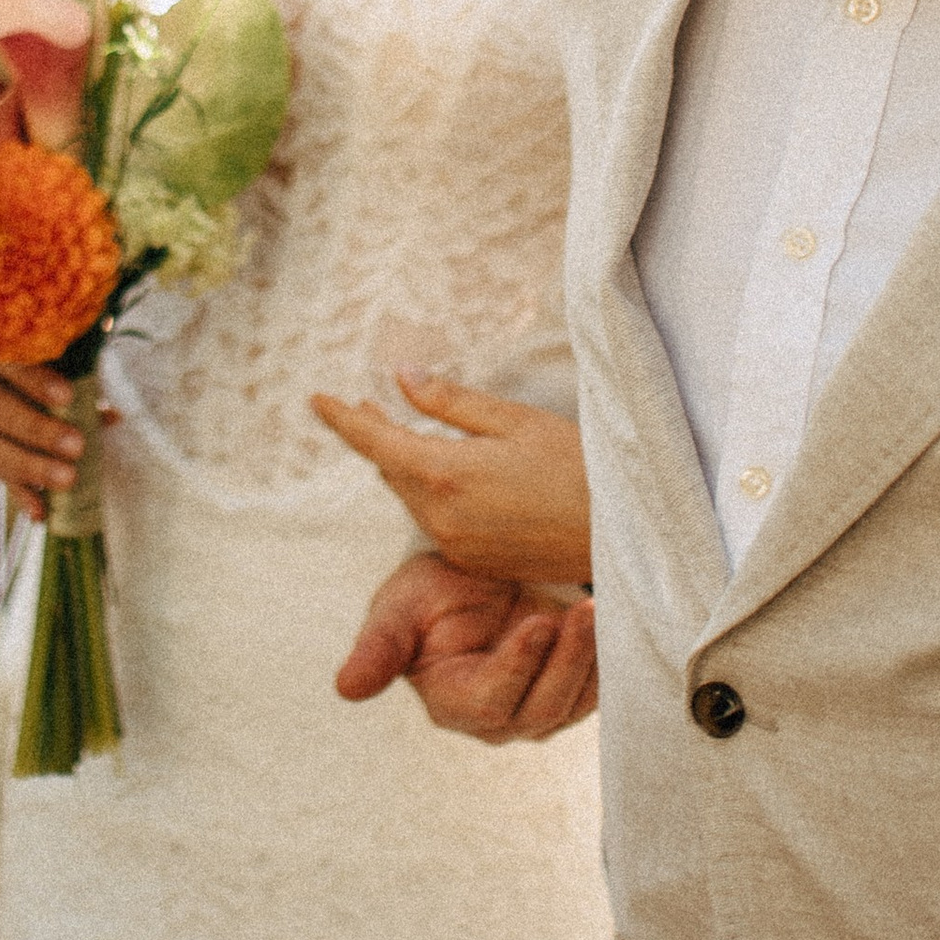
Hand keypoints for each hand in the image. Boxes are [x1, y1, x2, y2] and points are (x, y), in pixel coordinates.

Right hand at [0, 349, 117, 525]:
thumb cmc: (31, 354)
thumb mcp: (50, 353)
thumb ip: (77, 376)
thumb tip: (111, 416)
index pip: (7, 361)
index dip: (35, 380)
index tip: (68, 397)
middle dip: (36, 429)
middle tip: (76, 446)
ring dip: (30, 467)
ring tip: (67, 480)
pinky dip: (20, 493)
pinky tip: (41, 511)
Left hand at [311, 376, 590, 584]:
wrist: (622, 535)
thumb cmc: (576, 466)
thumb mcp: (514, 420)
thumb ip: (450, 402)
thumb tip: (401, 378)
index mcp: (444, 475)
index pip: (375, 442)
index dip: (343, 419)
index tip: (317, 399)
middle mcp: (440, 517)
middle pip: (391, 471)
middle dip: (376, 437)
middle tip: (363, 406)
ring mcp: (457, 545)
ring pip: (413, 497)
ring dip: (403, 466)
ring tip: (399, 432)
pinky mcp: (476, 562)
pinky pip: (437, 521)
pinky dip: (430, 493)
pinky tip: (445, 475)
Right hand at [334, 552, 597, 742]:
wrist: (473, 578)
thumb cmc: (431, 593)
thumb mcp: (399, 608)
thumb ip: (379, 648)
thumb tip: (346, 689)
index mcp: (452, 703)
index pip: (492, 701)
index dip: (518, 667)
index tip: (540, 622)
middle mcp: (498, 721)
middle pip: (542, 708)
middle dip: (567, 660)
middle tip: (585, 611)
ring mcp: (538, 713)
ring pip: (575, 702)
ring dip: (592, 658)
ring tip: (599, 608)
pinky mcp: (571, 696)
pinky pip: (598, 690)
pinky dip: (609, 659)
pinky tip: (611, 621)